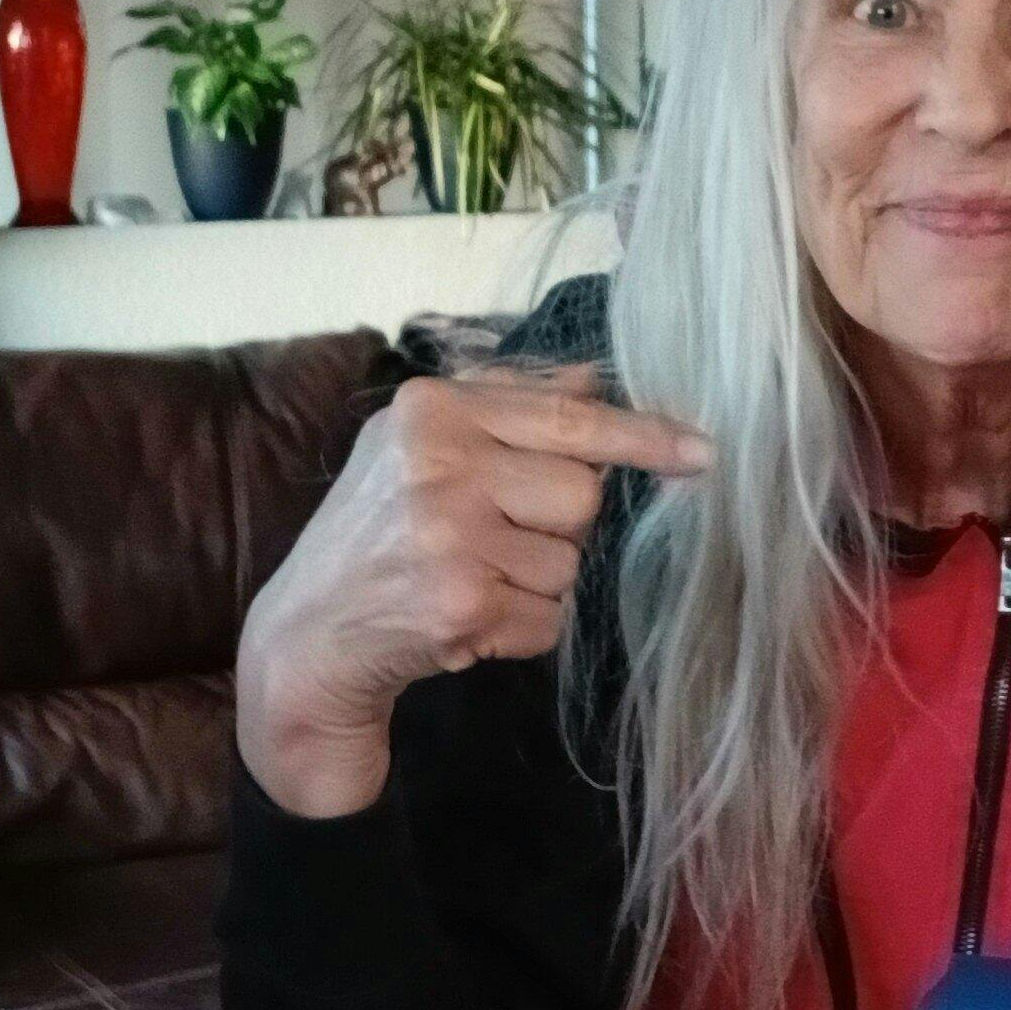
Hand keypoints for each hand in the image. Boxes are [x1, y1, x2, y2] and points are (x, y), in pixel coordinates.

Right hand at [235, 362, 711, 818]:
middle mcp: (438, 465)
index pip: (567, 417)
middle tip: (498, 538)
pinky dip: (521, 628)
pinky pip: (549, 618)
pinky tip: (467, 618)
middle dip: (558, 525)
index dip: (644, 436)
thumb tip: (596, 374)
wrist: (306, 635)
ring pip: (570, 563)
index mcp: (431, 410)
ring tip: (471, 579)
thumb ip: (506, 405)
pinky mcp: (460, 605)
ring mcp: (448, 537)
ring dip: (537, 583)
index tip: (703, 451)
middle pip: (582, 493)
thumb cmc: (375, 531)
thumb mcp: (420, 446)